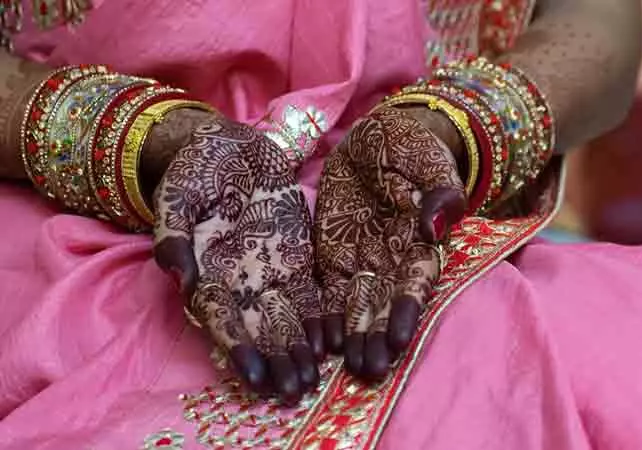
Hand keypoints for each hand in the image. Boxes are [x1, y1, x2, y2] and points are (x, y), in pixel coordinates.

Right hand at [153, 117, 322, 403]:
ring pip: (286, 317)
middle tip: (294, 390)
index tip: (254, 374)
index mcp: (208, 271)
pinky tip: (332, 340)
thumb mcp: (177, 197)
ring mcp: (270, 270)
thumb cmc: (195, 171)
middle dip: (275, 360)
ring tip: (314, 378)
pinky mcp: (296, 256)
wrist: (230, 148)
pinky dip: (319, 317)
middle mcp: (240, 280)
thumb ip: (174, 234)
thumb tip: (178, 273)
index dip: (237, 346)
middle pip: (258, 328)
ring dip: (299, 349)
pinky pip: (310, 292)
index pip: (222, 317)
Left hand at [314, 107, 466, 379]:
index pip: (415, 283)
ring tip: (347, 367)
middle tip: (369, 371)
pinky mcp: (332, 255)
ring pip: (356, 304)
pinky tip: (317, 341)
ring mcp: (360, 260)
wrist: (373, 140)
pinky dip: (322, 315)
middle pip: (384, 304)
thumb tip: (435, 228)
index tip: (397, 338)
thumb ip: (440, 193)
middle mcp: (391, 261)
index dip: (406, 310)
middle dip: (376, 337)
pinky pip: (326, 289)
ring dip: (352, 336)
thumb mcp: (431, 163)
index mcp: (419, 243)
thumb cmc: (411, 149)